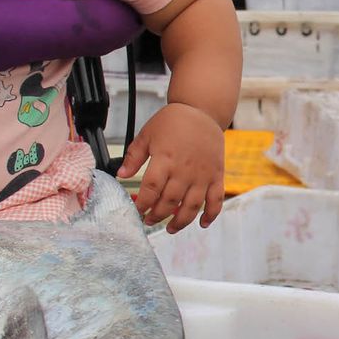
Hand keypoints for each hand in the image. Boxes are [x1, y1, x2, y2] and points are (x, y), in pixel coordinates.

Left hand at [115, 103, 225, 232]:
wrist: (201, 110)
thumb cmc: (173, 121)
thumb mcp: (147, 134)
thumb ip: (134, 156)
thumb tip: (121, 175)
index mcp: (165, 158)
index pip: (152, 189)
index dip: (143, 204)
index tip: (138, 210)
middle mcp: (185, 170)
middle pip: (170, 201)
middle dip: (157, 215)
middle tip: (149, 220)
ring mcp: (203, 174)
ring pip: (192, 206)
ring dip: (180, 222)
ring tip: (170, 228)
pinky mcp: (217, 175)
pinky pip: (216, 200)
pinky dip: (211, 215)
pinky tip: (202, 224)